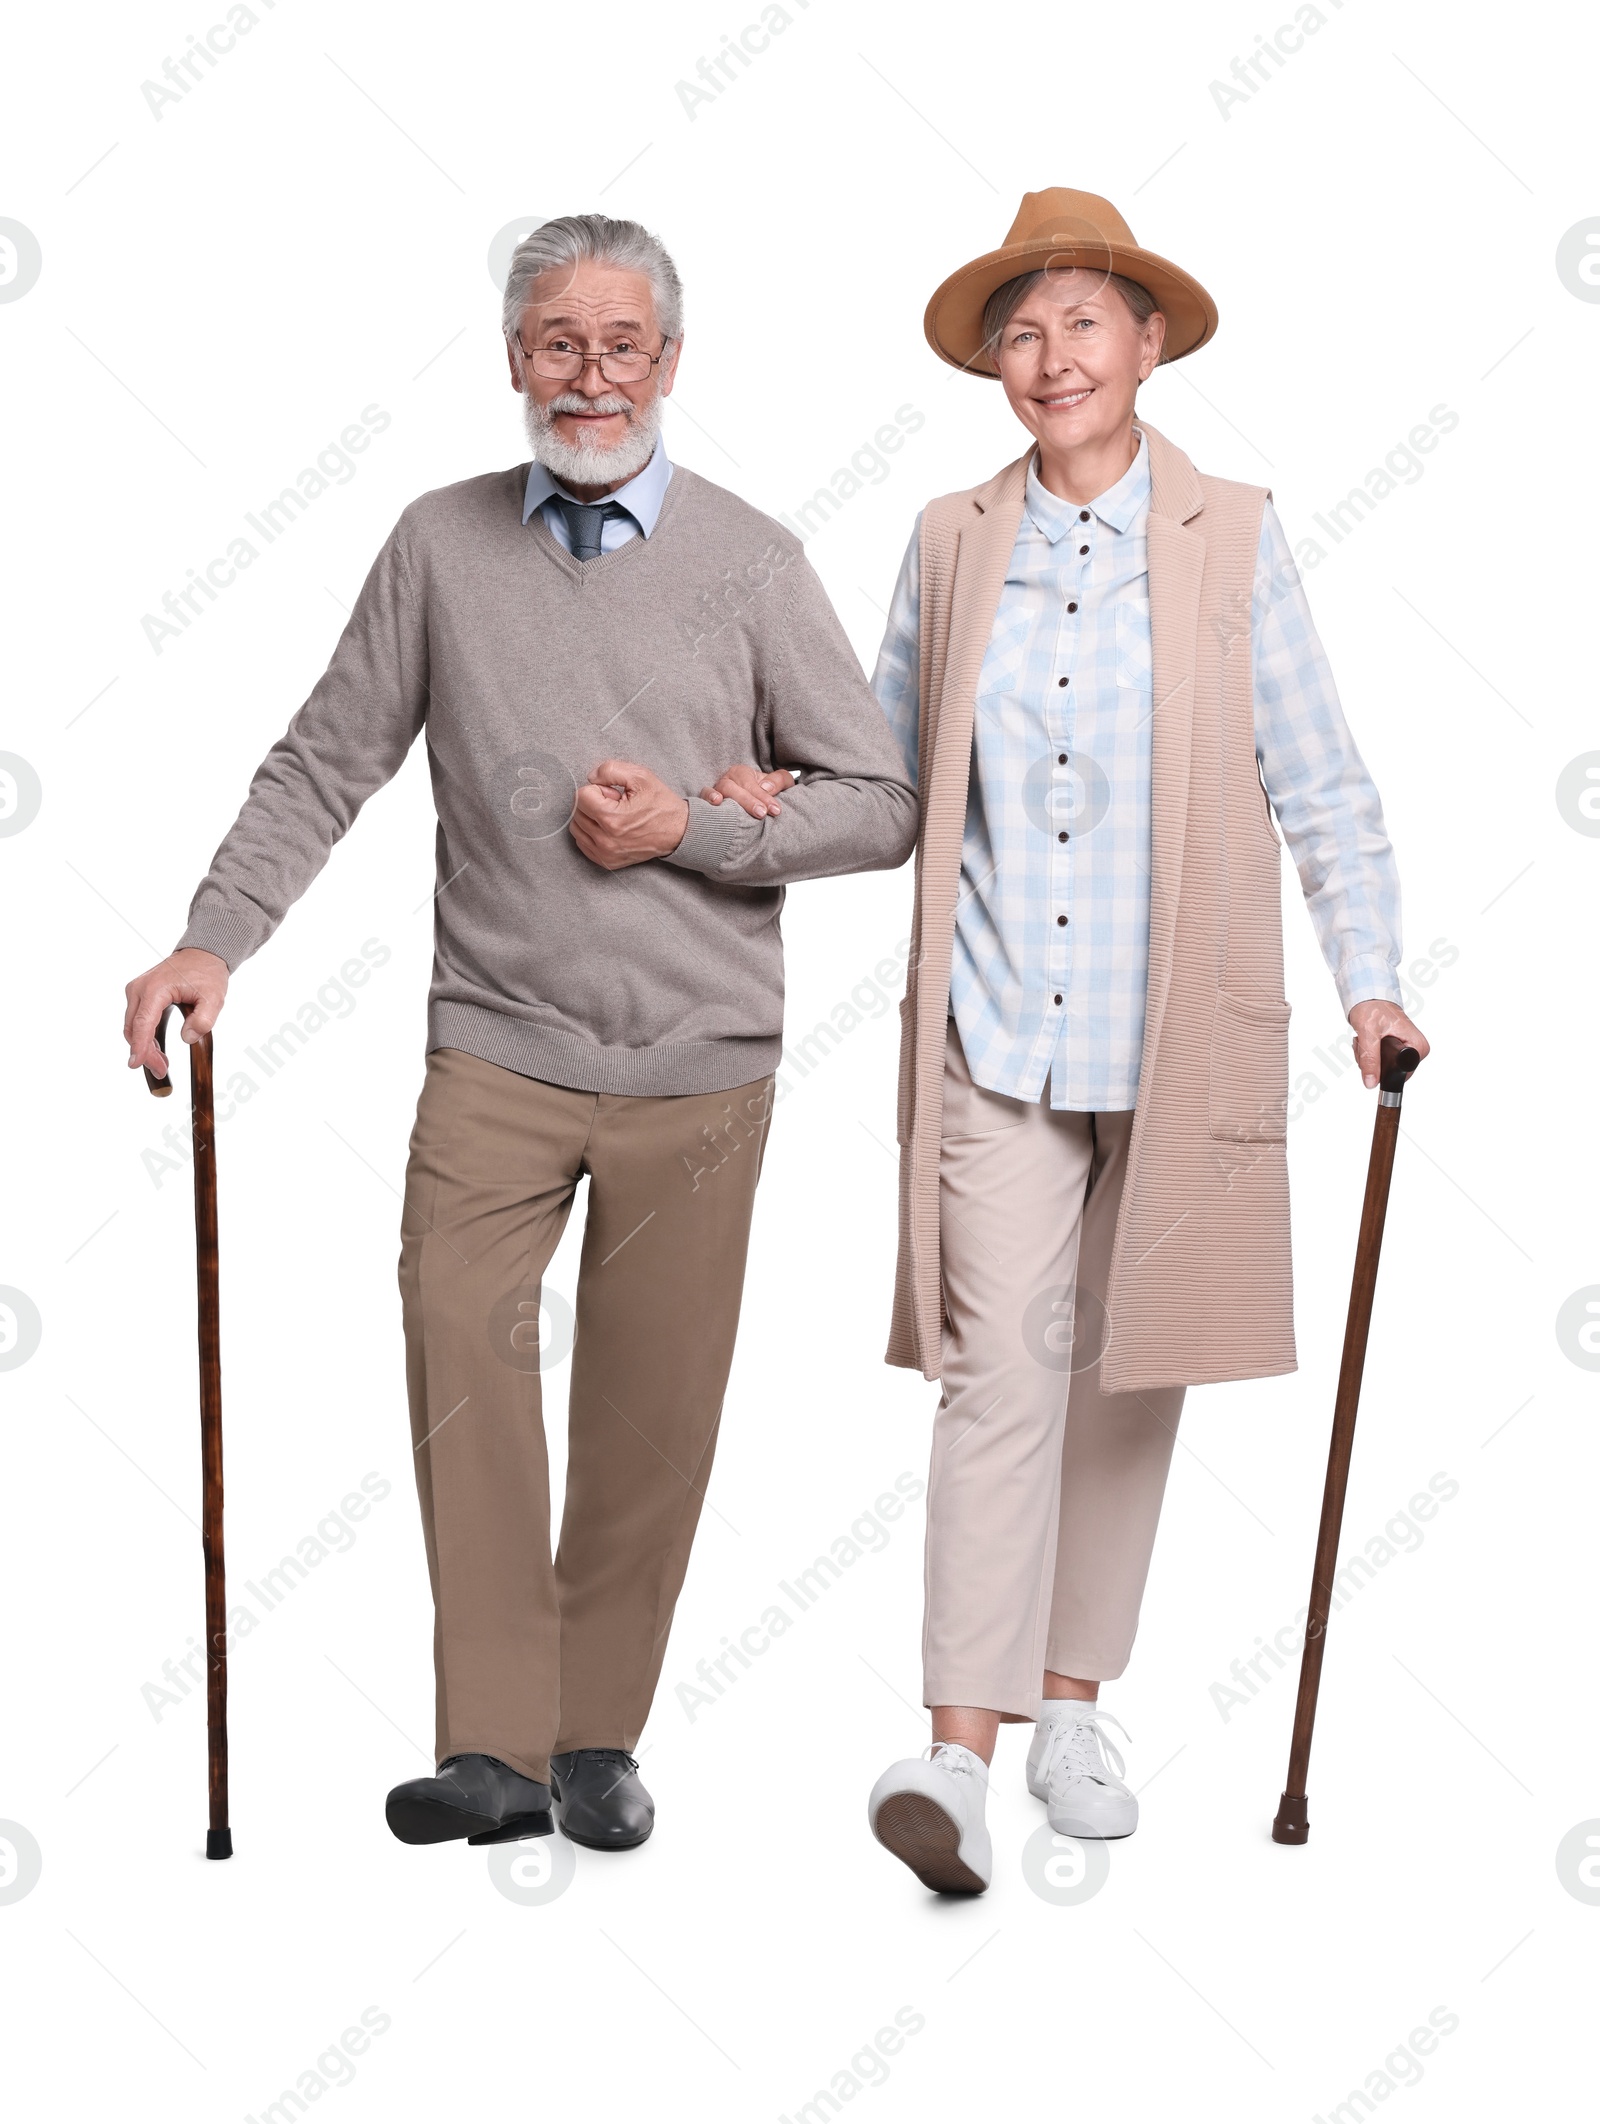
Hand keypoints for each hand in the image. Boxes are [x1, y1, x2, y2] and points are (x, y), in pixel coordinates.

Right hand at [124, 948, 229, 1079]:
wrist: (202, 955)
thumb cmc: (207, 974)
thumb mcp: (214, 997)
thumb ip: (203, 1019)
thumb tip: (187, 1038)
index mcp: (155, 989)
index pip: (143, 1023)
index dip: (140, 1046)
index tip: (136, 1064)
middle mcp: (139, 989)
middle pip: (135, 1029)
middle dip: (145, 1053)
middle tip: (162, 1071)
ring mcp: (137, 992)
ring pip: (134, 1027)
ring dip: (145, 1047)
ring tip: (162, 1066)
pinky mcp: (140, 996)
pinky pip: (139, 1022)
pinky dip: (146, 1038)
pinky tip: (158, 1052)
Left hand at [570, 758, 689, 870]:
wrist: (678, 832)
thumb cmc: (660, 804)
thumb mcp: (640, 776)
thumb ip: (610, 770)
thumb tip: (590, 778)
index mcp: (611, 819)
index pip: (581, 796)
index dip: (598, 789)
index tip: (614, 794)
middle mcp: (605, 840)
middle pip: (577, 812)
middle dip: (593, 803)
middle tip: (615, 804)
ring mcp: (605, 854)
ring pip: (576, 828)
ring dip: (590, 818)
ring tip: (613, 816)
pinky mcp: (607, 862)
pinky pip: (582, 843)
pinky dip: (590, 832)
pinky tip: (608, 828)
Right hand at [699, 763, 796, 819]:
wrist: (751, 803)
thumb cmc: (765, 791)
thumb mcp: (778, 783)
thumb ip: (779, 781)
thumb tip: (767, 787)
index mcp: (743, 773)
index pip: (753, 784)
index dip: (765, 797)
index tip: (775, 810)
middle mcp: (728, 779)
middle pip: (735, 787)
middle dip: (749, 801)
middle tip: (761, 813)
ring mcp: (716, 789)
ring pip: (722, 790)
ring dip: (730, 801)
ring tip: (737, 812)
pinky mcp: (707, 799)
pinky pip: (704, 795)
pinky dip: (708, 797)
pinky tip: (716, 803)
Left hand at [1347, 999, 1429, 1089]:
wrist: (1369, 996)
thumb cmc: (1373, 1007)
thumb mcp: (1369, 1034)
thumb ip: (1370, 1059)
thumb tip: (1371, 1082)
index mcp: (1418, 1046)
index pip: (1401, 1074)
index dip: (1383, 1070)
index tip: (1373, 1054)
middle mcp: (1416, 1049)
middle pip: (1390, 1072)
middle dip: (1372, 1061)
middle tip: (1367, 1042)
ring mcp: (1406, 1050)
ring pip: (1382, 1068)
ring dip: (1367, 1057)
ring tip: (1366, 1038)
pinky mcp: (1397, 1050)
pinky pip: (1379, 1062)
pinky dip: (1368, 1054)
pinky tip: (1367, 1040)